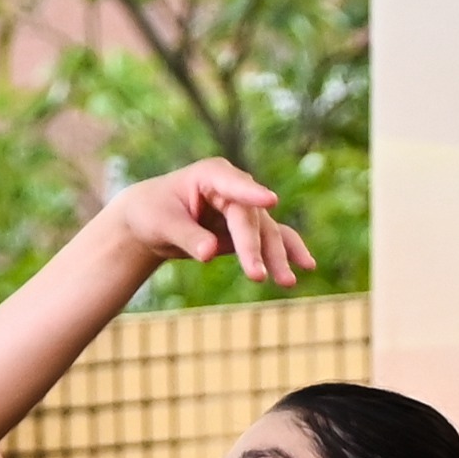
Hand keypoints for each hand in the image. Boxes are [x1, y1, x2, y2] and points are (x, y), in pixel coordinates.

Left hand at [77, 157, 308, 289]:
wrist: (152, 220)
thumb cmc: (152, 213)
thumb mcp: (162, 224)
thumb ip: (187, 237)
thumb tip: (210, 252)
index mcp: (211, 174)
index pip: (233, 185)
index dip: (251, 194)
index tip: (270, 201)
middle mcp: (234, 188)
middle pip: (250, 218)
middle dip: (254, 247)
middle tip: (257, 276)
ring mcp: (244, 208)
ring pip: (266, 232)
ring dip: (276, 257)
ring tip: (287, 283)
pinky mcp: (247, 229)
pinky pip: (273, 239)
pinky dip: (288, 252)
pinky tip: (306, 266)